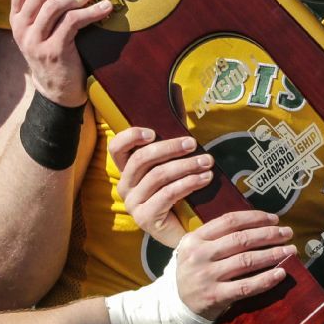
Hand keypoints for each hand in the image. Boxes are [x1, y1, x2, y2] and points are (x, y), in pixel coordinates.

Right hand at [10, 0, 111, 106]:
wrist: (57, 90)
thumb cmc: (56, 52)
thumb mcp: (44, 29)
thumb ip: (48, 7)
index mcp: (17, 19)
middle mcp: (21, 29)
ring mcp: (35, 41)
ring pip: (53, 7)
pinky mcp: (53, 51)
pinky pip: (71, 23)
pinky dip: (91, 12)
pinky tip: (105, 8)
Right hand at [110, 128, 214, 247]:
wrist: (188, 229)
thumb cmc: (182, 190)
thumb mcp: (176, 159)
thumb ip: (172, 130)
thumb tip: (177, 94)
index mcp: (128, 170)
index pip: (116, 148)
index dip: (130, 137)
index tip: (153, 131)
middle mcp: (125, 187)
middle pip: (141, 160)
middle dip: (169, 148)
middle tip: (193, 143)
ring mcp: (133, 204)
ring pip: (158, 176)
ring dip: (186, 166)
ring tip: (207, 162)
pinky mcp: (145, 218)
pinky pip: (168, 194)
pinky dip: (188, 183)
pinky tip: (204, 178)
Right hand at [173, 211, 294, 319]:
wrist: (174, 305)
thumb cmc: (193, 271)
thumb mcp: (195, 248)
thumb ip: (217, 236)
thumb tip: (257, 225)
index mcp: (194, 238)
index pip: (229, 221)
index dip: (255, 218)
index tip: (274, 219)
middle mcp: (199, 255)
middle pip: (241, 239)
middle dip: (269, 234)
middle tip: (288, 233)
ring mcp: (207, 276)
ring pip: (247, 261)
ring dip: (273, 254)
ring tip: (290, 250)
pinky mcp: (215, 296)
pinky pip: (246, 286)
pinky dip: (266, 279)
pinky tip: (280, 273)